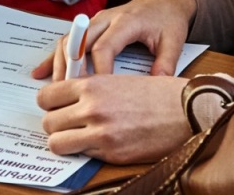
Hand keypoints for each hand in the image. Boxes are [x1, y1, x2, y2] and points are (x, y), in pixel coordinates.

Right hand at [32, 0, 196, 80]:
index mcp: (126, 21)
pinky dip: (54, 58)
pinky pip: (68, 41)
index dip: (97, 70)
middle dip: (71, 70)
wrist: (166, 1)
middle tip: (67, 96)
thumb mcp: (174, 41)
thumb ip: (166, 63)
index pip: (103, 47)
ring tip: (56, 90)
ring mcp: (96, 21)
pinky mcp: (91, 26)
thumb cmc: (168, 21)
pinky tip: (40, 73)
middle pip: (79, 43)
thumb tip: (155, 87)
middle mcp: (106, 18)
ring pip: (69, 41)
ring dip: (60, 65)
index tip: (96, 92)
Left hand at [38, 75, 191, 163]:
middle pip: (48, 121)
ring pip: (57, 143)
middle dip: (55, 124)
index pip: (47, 95)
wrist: (186, 110)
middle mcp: (92, 108)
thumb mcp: (117, 79)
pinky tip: (99, 144)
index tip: (56, 106)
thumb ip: (90, 89)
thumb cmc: (156, 93)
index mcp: (92, 85)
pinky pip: (82, 155)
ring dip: (64, 142)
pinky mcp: (112, 153)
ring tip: (77, 137)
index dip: (49, 103)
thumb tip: (67, 99)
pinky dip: (86, 152)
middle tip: (68, 123)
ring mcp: (101, 133)